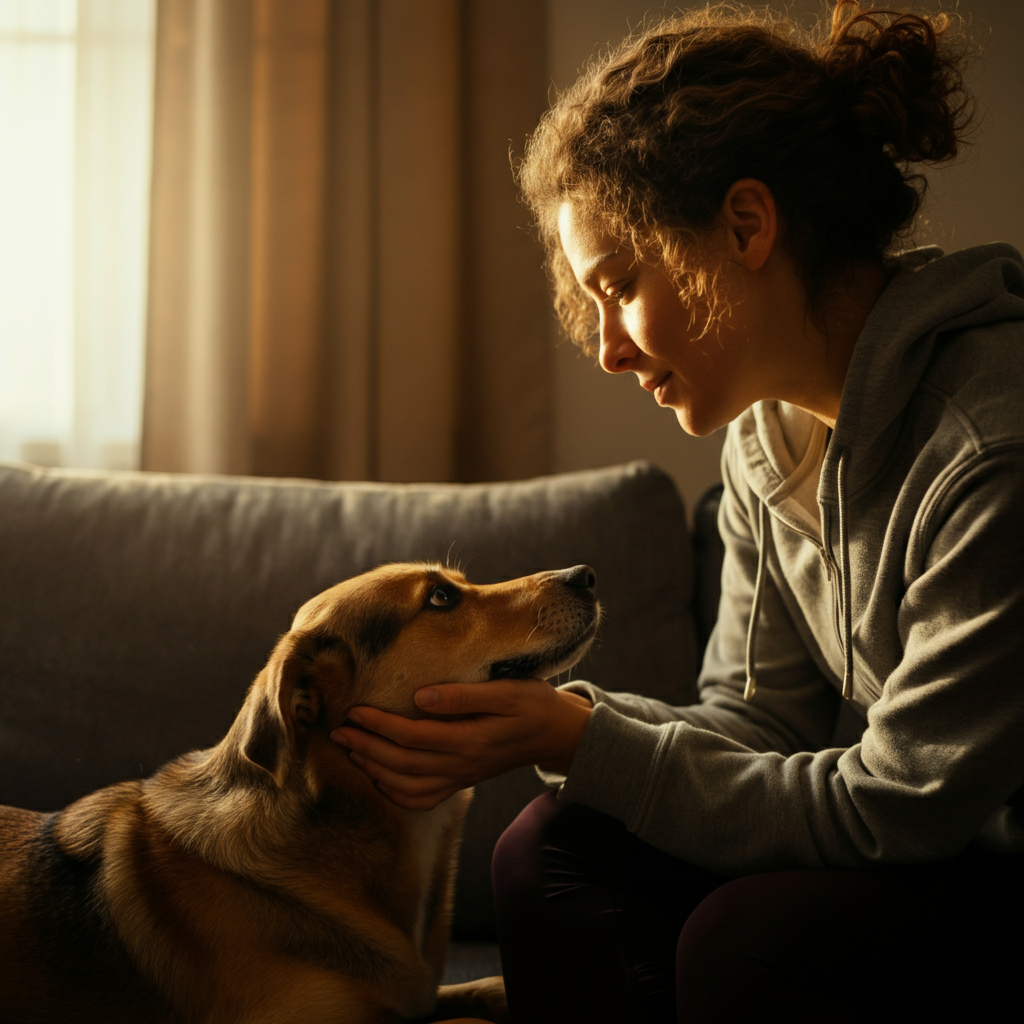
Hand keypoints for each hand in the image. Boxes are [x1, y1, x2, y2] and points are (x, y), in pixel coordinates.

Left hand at [330, 680, 591, 809]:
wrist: (556, 733)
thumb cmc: (532, 704)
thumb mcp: (506, 690)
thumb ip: (464, 696)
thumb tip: (420, 696)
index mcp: (469, 740)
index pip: (411, 735)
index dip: (379, 725)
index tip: (354, 709)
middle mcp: (461, 764)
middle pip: (401, 762)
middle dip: (365, 747)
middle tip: (338, 730)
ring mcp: (460, 777)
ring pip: (406, 784)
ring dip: (373, 768)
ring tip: (350, 748)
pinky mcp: (461, 782)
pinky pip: (422, 798)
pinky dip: (395, 793)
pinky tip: (379, 777)